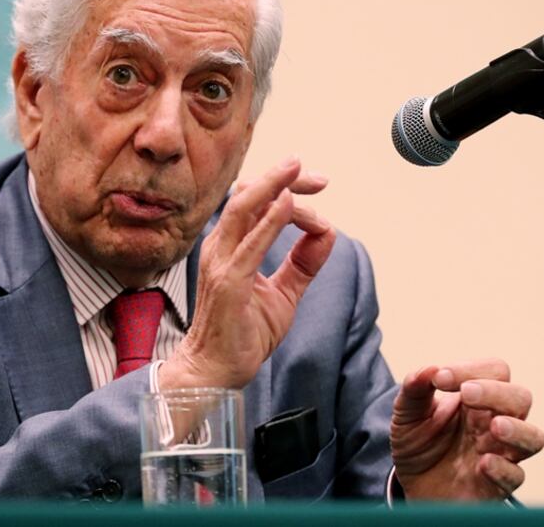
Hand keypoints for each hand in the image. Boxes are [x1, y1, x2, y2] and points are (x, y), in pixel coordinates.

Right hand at [159, 157, 335, 389]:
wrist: (215, 371)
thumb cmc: (242, 333)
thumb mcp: (283, 294)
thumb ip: (303, 264)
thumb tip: (327, 235)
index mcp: (231, 246)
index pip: (256, 202)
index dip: (286, 186)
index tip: (317, 185)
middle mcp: (221, 247)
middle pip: (249, 196)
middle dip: (283, 179)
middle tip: (317, 178)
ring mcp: (221, 263)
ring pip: (244, 209)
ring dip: (273, 186)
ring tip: (298, 172)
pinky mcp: (228, 282)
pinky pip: (250, 244)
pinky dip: (271, 221)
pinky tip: (289, 206)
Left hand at [390, 360, 543, 500]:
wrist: (412, 485)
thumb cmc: (418, 444)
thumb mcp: (407, 413)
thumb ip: (414, 389)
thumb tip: (428, 369)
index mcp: (476, 399)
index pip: (494, 371)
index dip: (470, 369)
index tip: (439, 378)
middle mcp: (494, 422)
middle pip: (520, 398)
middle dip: (496, 392)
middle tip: (467, 394)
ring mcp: (499, 453)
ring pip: (532, 437)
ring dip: (516, 429)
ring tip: (495, 427)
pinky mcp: (497, 484)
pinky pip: (515, 476)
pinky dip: (503, 469)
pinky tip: (483, 463)